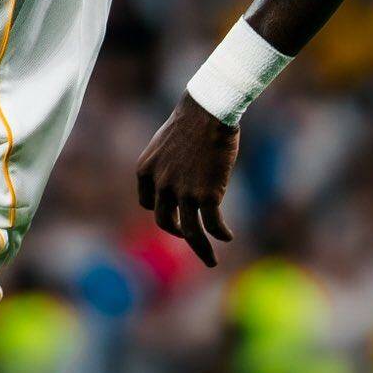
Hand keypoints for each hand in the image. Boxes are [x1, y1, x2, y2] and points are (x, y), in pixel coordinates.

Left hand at [135, 96, 238, 267]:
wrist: (208, 111)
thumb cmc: (191, 122)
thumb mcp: (166, 144)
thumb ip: (167, 165)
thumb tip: (178, 177)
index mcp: (145, 171)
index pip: (148, 203)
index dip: (162, 210)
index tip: (176, 214)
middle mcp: (160, 185)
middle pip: (165, 222)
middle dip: (178, 233)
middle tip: (190, 239)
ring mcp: (182, 192)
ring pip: (190, 232)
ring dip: (201, 249)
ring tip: (210, 260)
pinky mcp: (206, 194)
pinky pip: (212, 224)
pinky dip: (219, 233)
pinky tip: (227, 236)